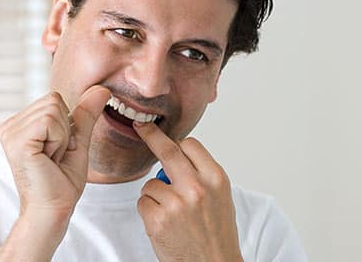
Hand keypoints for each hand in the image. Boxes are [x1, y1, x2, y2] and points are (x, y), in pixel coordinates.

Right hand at [0, 85, 109, 217]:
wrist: (52, 210)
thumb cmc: (61, 183)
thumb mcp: (77, 142)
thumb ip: (85, 115)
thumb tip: (101, 89)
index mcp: (20, 124)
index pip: (54, 98)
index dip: (66, 125)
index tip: (58, 151)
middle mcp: (10, 126)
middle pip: (54, 99)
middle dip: (64, 129)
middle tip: (54, 156)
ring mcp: (10, 132)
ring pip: (54, 108)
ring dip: (62, 137)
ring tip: (50, 159)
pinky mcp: (17, 140)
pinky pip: (51, 121)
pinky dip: (59, 140)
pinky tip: (48, 159)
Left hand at [134, 122, 242, 261]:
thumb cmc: (217, 234)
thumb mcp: (221, 197)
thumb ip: (201, 174)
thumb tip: (177, 155)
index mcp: (216, 178)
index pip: (190, 145)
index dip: (177, 144)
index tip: (165, 136)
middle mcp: (197, 187)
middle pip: (167, 150)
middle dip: (151, 135)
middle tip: (141, 126)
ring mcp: (176, 203)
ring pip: (151, 183)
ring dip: (155, 195)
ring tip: (172, 214)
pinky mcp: (158, 219)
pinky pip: (143, 202)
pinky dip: (149, 211)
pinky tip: (164, 224)